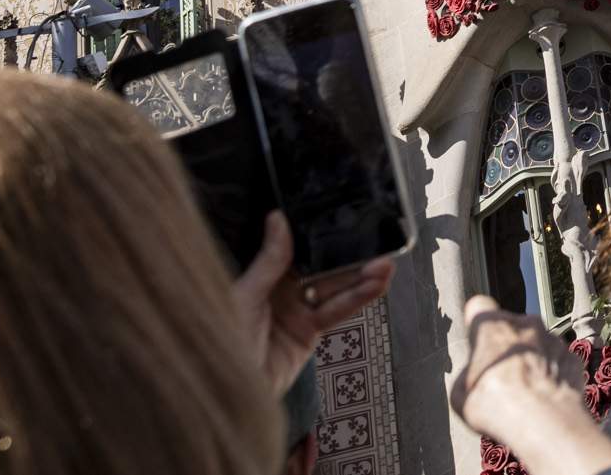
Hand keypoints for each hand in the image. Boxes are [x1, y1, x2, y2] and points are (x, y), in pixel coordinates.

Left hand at [236, 213, 396, 394]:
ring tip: (386, 265)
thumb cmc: (224, 340)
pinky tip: (376, 286)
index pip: (295, 248)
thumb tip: (278, 217)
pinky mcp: (308, 334)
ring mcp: (296, 312)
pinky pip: (335, 312)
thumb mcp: (244, 296)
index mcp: (261, 275)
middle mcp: (280, 291)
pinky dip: (357, 300)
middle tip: (376, 240)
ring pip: (333, 289)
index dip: (319, 234)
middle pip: (320, 267)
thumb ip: (269, 261)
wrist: (225, 395)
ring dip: (361, 277)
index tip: (343, 216)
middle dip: (347, 255)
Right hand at [448, 294, 581, 436]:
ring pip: (536, 342)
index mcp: (492, 326)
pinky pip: (556, 360)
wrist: (543, 421)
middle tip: (500, 376)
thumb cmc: (497, 405)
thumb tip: (473, 377)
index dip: (476, 324)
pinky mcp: (571, 356)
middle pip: (510, 327)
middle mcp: (525, 323)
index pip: (479, 307)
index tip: (476, 341)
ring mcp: (552, 338)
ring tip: (523, 392)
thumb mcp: (461, 395)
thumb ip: (468, 375)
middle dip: (506, 346)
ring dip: (530, 360)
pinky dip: (550, 373)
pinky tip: (543, 396)